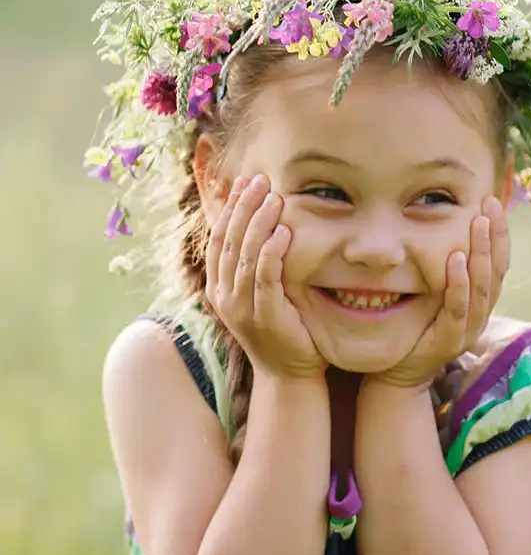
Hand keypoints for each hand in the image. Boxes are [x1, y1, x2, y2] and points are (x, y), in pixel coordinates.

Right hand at [205, 174, 326, 378]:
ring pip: (245, 256)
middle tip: (259, 180)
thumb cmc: (279, 328)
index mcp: (218, 287)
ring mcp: (242, 308)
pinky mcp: (265, 317)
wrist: (288, 374)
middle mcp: (224, 296)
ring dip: (259, 223)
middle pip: (228, 241)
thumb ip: (253, 262)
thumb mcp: (259, 292)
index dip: (229, 208)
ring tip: (274, 198)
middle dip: (243, 206)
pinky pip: (265, 278)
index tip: (242, 181)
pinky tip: (284, 232)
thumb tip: (259, 223)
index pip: (218, 239)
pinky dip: (272, 253)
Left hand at [374, 195, 508, 389]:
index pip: (497, 262)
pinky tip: (456, 261)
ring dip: (481, 255)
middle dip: (495, 236)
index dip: (499, 233)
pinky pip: (457, 309)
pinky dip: (458, 284)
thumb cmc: (415, 327)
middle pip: (496, 272)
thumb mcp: (433, 292)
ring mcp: (467, 329)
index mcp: (479, 301)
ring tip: (478, 226)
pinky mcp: (449, 341)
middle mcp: (480, 314)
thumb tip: (439, 227)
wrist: (398, 373)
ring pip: (481, 288)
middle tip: (490, 206)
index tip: (492, 202)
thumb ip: (443, 268)